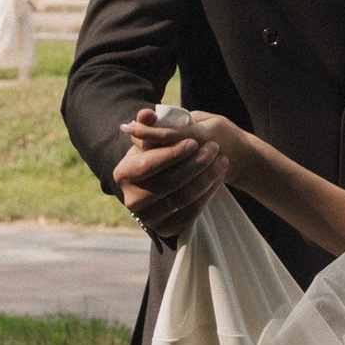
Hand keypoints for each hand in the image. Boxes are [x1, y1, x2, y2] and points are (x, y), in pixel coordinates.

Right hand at [112, 109, 223, 237]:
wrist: (165, 181)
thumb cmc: (159, 153)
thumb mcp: (153, 136)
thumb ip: (150, 124)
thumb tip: (147, 114)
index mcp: (122, 173)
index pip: (148, 164)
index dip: (173, 153)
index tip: (194, 141)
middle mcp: (130, 199)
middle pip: (169, 183)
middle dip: (196, 164)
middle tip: (214, 148)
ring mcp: (148, 218)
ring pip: (183, 198)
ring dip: (206, 178)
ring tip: (222, 161)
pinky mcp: (166, 229)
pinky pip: (191, 213)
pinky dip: (208, 194)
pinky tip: (218, 178)